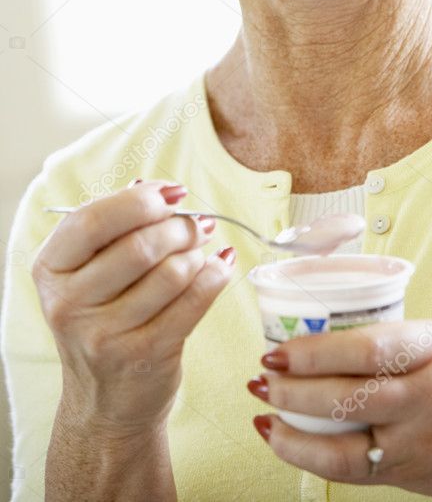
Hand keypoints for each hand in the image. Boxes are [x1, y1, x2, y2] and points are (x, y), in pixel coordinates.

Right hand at [32, 179, 236, 436]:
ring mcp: (105, 335)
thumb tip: (157, 188)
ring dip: (197, 254)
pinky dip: (216, 275)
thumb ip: (117, 226)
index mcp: (51, 270)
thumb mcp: (91, 273)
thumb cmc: (105, 319)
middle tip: (197, 225)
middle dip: (180, 227)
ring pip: (173, 271)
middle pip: (140, 245)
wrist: (107, 402)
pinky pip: (195, 299)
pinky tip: (221, 266)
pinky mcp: (145, 355)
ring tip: (198, 254)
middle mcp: (70, 304)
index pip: (92, 220)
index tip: (173, 193)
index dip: (140, 200)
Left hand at [246, 319, 431, 500]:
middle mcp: (430, 398)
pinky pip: (351, 471)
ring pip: (344, 442)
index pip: (369, 350)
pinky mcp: (410, 474)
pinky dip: (309, 456)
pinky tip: (283, 440)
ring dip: (292, 426)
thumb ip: (395, 339)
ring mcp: (420, 442)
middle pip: (349, 397)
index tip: (282, 348)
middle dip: (294, 388)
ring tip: (263, 407)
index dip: (317, 352)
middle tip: (263, 373)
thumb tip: (327, 328)